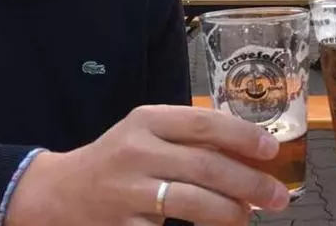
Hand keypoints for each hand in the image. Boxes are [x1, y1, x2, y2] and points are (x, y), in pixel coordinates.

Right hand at [5, 105, 288, 225]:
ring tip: (249, 217)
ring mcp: (127, 190)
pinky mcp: (122, 225)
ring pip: (192, 201)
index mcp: (146, 120)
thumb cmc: (115, 160)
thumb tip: (250, 153)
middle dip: (250, 182)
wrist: (56, 194)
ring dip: (230, 212)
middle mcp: (136, 150)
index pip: (203, 122)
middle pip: (205, 164)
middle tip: (278, 196)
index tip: (272, 150)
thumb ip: (188, 139)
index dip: (243, 136)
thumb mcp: (145, 135)